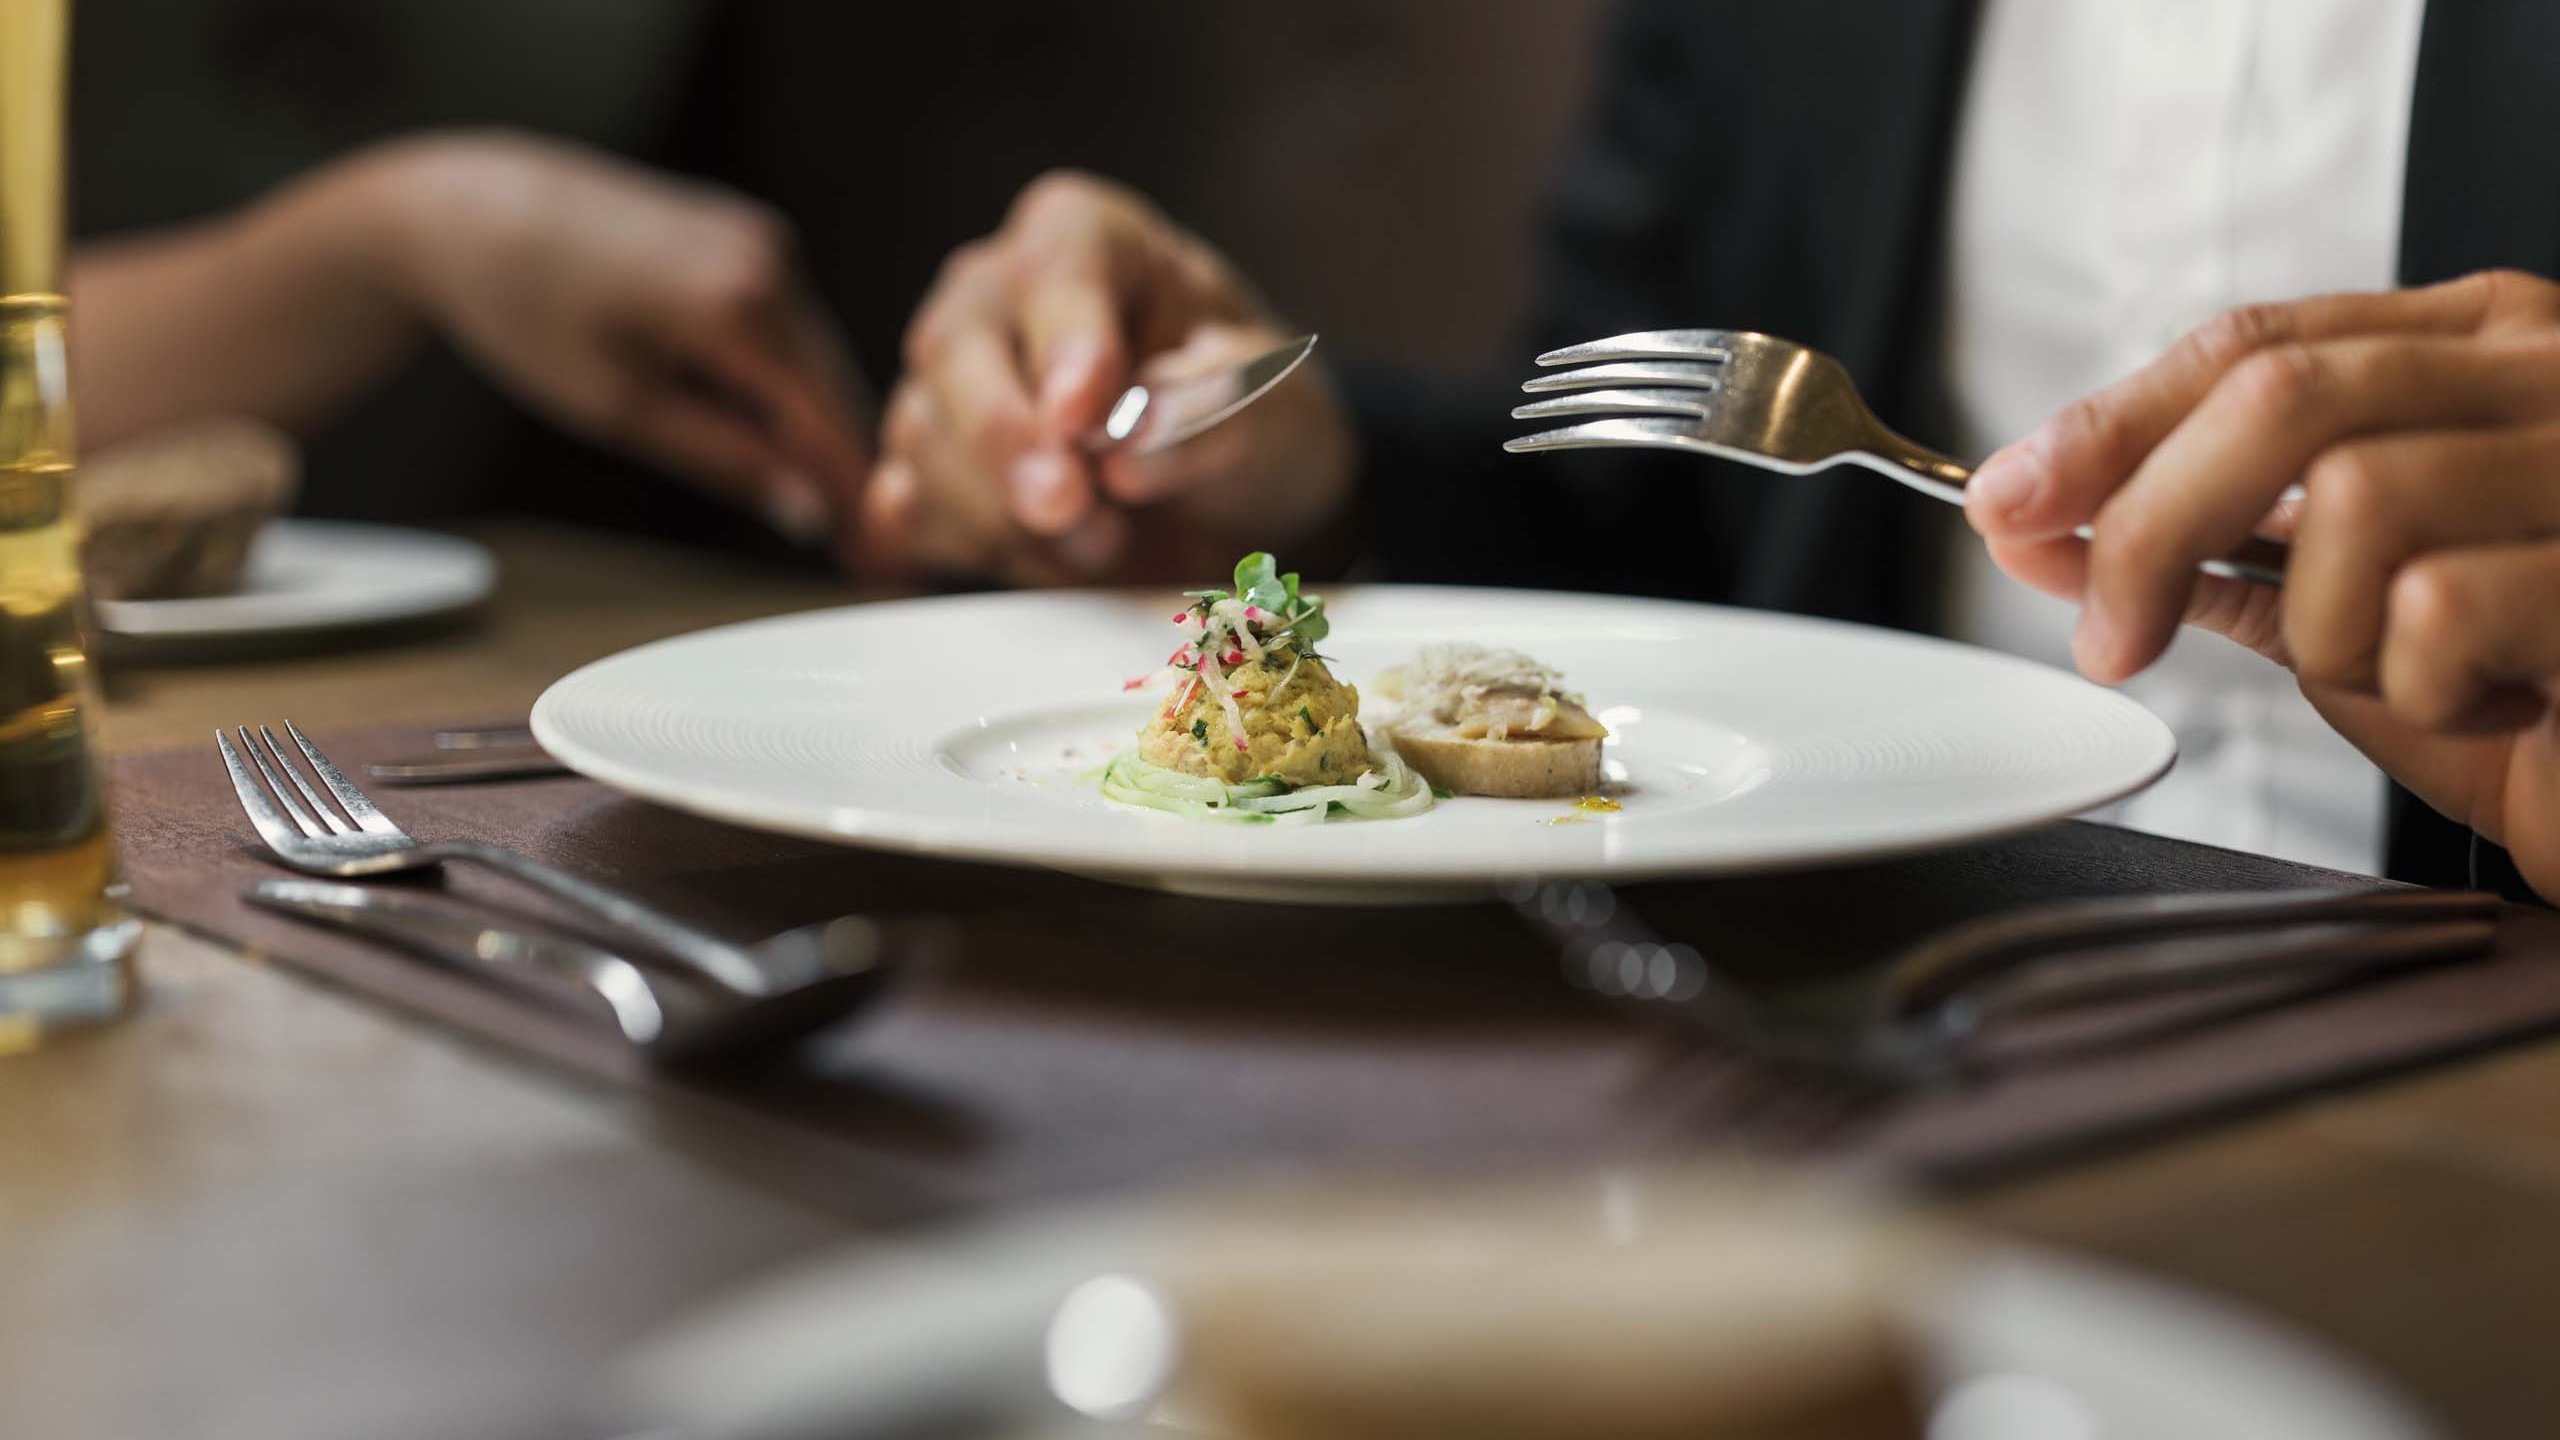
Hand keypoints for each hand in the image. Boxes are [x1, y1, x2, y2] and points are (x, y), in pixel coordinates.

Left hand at [363, 133, 872, 558]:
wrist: (471, 208)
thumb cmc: (526, 304)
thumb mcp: (622, 408)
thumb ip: (727, 460)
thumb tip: (806, 510)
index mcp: (740, 304)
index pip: (829, 425)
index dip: (858, 502)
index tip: (880, 567)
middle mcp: (771, 260)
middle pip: (838, 392)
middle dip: (849, 475)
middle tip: (863, 560)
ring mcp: (766, 239)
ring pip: (820, 361)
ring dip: (821, 432)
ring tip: (822, 514)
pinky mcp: (750, 236)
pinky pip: (793, 327)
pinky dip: (791, 384)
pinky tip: (776, 437)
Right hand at [867, 171, 1354, 584]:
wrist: (1220, 497)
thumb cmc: (1245, 422)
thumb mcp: (1274, 412)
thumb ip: (1212, 414)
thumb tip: (1131, 442)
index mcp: (1086, 238)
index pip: (1057, 269)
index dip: (1066, 343)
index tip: (1083, 417)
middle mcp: (994, 293)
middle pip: (954, 347)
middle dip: (1005, 440)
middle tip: (1064, 507)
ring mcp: (945, 380)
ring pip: (923, 436)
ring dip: (1005, 512)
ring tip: (1104, 539)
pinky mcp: (924, 467)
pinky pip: (908, 507)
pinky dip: (971, 546)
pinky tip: (1046, 557)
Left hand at [1967, 269, 2559, 897]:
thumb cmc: (2533, 700)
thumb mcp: (2354, 612)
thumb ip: (2220, 554)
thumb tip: (2044, 527)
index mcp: (2476, 352)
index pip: (2252, 342)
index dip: (2109, 424)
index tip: (2006, 500)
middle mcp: (2544, 375)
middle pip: (2276, 395)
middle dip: (2149, 522)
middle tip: (2108, 637)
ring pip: (2352, 501)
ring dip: (2326, 630)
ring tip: (2406, 678)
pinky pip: (2436, 610)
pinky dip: (2420, 688)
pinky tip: (2488, 703)